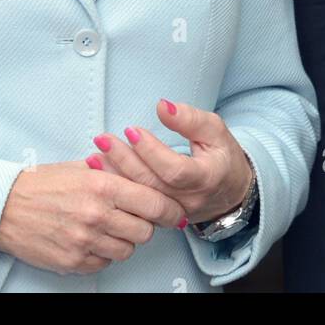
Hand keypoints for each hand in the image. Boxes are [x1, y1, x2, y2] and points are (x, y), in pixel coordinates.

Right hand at [0, 159, 188, 274]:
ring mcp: (85, 241)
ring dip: (126, 240)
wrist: (6, 207)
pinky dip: (105, 253)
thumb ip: (115, 168)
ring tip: (112, 226)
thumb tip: (145, 169)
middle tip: (139, 217)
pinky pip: (105, 263)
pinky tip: (95, 238)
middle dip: (147, 225)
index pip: (153, 203)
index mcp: (102, 185)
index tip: (175, 212)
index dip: (169, 210)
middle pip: (145, 231)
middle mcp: (96, 214)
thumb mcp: (82, 166)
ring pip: (127, 250)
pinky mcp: (73, 261)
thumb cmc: (43, 184)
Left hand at [88, 99, 253, 224]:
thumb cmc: (222, 155)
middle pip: (151, 184)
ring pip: (140, 197)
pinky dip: (118, 187)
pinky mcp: (161, 218)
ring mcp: (173, 212)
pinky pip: (136, 204)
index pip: (174, 170)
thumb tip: (163, 106)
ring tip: (94, 155)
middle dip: (124, 161)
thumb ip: (190, 119)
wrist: (229, 192)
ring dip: (115, 176)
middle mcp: (188, 200)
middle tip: (103, 140)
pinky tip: (100, 174)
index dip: (152, 152)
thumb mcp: (215, 130)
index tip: (132, 131)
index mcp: (205, 178)